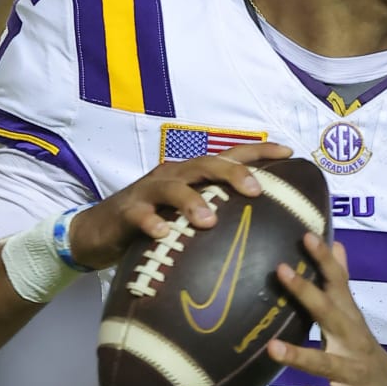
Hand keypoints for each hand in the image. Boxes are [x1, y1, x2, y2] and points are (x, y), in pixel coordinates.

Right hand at [66, 142, 292, 269]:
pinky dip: (151, 223)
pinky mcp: (127, 213)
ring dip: (192, 201)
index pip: (229, 156)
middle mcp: (173, 175)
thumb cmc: (153, 222)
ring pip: (173, 187)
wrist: (97, 232)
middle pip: (206, 165)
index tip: (289, 152)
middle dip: (232, 174)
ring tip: (209, 220)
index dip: (259, 151)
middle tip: (256, 190)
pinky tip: (162, 234)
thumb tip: (264, 228)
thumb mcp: (187, 215)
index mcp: (192, 174)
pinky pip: (140, 215)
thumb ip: (219, 213)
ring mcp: (149, 193)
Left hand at [267, 232, 386, 385]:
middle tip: (282, 271)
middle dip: (307, 293)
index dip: (324, 261)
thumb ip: (343, 286)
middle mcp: (354, 342)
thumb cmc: (364, 361)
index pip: (338, 285)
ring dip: (300, 355)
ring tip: (273, 347)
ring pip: (327, 361)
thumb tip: (338, 245)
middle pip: (331, 314)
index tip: (306, 236)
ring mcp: (355, 372)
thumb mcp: (355, 322)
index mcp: (350, 322)